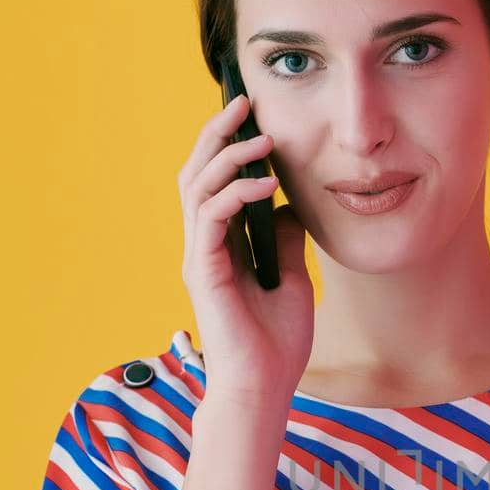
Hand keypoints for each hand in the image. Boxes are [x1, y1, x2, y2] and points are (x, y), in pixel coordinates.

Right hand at [177, 91, 313, 408]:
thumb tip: (290, 205)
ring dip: (229, 156)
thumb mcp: (293, 278)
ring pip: (198, 187)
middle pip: (197, 173)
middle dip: (218, 134)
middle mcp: (204, 245)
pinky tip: (267, 185)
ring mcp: (200, 257)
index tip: (255, 116)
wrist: (265, 387)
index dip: (229, 145)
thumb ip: (286, 241)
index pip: (215, 181)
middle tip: (244, 102)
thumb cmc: (276, 343)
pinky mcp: (203, 272)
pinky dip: (236, 193)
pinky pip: (212, 217)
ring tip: (262, 138)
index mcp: (222, 244)